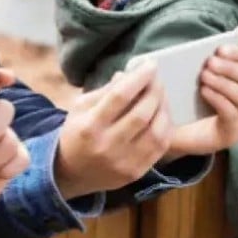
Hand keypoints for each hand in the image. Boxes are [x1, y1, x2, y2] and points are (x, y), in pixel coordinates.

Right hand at [54, 62, 172, 199]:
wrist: (71, 172)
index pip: (119, 96)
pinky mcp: (136, 172)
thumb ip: (105, 90)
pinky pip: (160, 147)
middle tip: (157, 78)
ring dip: (163, 108)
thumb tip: (130, 74)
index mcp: (89, 126)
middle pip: (141, 114)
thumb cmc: (77, 132)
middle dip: (154, 91)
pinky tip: (162, 115)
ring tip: (160, 95)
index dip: (139, 78)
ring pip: (156, 131)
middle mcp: (107, 146)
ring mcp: (124, 162)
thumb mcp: (81, 107)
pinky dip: (165, 127)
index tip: (150, 65)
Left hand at [165, 27, 237, 161]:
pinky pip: (232, 115)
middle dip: (230, 67)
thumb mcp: (199, 74)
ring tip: (204, 77)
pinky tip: (205, 92)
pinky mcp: (232, 134)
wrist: (171, 131)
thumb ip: (217, 55)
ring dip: (223, 82)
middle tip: (208, 63)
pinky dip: (220, 100)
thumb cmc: (187, 100)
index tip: (219, 48)